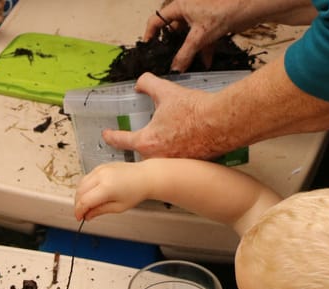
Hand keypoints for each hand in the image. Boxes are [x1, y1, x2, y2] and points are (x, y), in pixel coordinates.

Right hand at [75, 162, 153, 220]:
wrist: (145, 176)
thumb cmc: (136, 191)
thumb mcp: (118, 207)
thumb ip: (100, 211)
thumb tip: (88, 215)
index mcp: (106, 188)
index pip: (84, 201)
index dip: (79, 211)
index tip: (79, 217)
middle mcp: (101, 176)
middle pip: (80, 192)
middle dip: (78, 204)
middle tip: (82, 213)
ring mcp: (100, 169)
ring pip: (81, 183)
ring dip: (80, 195)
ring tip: (86, 205)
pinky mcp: (101, 166)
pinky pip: (87, 177)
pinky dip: (84, 187)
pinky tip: (89, 194)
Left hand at [102, 74, 217, 159]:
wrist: (222, 122)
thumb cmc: (194, 110)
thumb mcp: (166, 91)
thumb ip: (148, 84)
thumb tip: (140, 83)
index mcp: (147, 142)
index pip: (122, 141)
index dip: (111, 136)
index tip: (106, 135)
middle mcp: (157, 158)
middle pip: (141, 152)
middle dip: (139, 143)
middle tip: (140, 134)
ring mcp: (173, 164)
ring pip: (158, 157)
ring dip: (158, 148)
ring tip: (166, 135)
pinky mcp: (188, 164)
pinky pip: (176, 160)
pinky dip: (176, 151)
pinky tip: (183, 140)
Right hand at [147, 0, 249, 70]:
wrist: (249, 6)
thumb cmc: (223, 10)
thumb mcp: (198, 37)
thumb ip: (184, 55)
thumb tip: (175, 69)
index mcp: (180, 6)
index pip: (157, 20)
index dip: (150, 34)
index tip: (148, 48)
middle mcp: (188, 9)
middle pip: (174, 30)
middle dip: (174, 46)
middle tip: (169, 61)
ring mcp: (200, 16)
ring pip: (189, 36)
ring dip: (190, 51)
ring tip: (188, 65)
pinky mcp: (212, 22)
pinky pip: (202, 37)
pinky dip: (203, 49)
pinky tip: (205, 62)